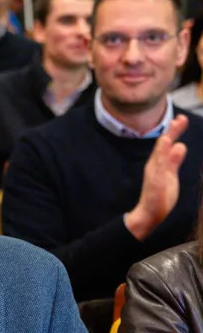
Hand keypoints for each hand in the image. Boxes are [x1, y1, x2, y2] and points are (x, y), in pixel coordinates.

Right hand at [124, 115, 188, 240]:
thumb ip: (174, 161)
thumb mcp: (171, 175)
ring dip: (167, 140)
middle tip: (181, 118)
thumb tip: (181, 145)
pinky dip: (162, 155)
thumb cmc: (160, 197)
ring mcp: (155, 173)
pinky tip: (166, 145)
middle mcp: (156, 165)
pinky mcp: (155, 181)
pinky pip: (159, 166)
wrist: (149, 214)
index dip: (175, 131)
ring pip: (161, 153)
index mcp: (160, 163)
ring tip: (174, 127)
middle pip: (164, 145)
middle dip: (172, 131)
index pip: (168, 144)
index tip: (181, 118)